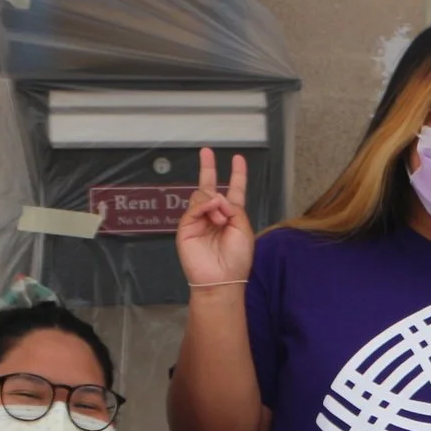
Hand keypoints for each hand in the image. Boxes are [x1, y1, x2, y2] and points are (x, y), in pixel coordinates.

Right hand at [174, 147, 255, 287]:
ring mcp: (199, 220)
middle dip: (208, 168)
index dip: (237, 175)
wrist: (221, 279)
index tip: (238, 159)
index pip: (234, 190)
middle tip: (206, 151)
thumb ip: (233, 208)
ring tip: (221, 219)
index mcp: (231, 216)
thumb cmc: (236, 258)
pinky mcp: (187, 226)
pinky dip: (204, 206)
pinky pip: (194, 206)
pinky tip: (213, 214)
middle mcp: (214, 215)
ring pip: (202, 195)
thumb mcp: (243, 228)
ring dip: (214, 202)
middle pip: (210, 187)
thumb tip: (216, 196)